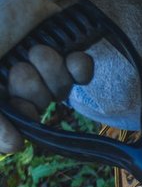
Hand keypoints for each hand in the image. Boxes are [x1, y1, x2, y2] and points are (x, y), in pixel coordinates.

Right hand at [0, 0, 92, 152]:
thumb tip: (14, 147)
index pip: (17, 120)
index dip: (23, 121)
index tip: (21, 109)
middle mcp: (14, 76)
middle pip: (41, 105)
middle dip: (32, 88)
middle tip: (17, 68)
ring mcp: (38, 58)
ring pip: (61, 89)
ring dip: (52, 72)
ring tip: (36, 50)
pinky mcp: (59, 40)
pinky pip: (81, 70)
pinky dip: (82, 69)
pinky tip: (75, 60)